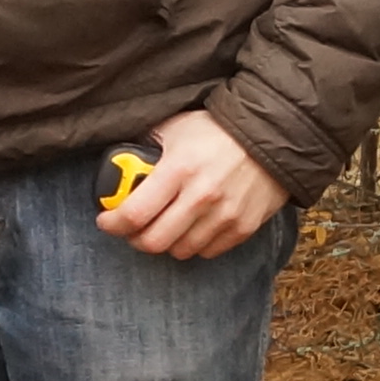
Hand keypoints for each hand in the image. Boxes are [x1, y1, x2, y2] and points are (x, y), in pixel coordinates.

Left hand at [100, 108, 285, 259]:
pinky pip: (208, 252)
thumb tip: (119, 163)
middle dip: (135, 239)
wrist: (273, 134)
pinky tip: (190, 229)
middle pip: (154, 242)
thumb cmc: (217, 129)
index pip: (134, 213)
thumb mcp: (176, 128)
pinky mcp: (244, 227)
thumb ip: (146, 146)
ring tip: (162, 228)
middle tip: (131, 231)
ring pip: (180, 251)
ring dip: (165, 244)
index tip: (106, 221)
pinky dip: (194, 246)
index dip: (112, 224)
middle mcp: (201, 196)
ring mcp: (225, 215)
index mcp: (178, 169)